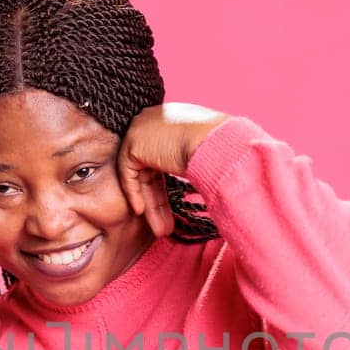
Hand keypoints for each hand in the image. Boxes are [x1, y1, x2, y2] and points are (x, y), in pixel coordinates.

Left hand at [117, 104, 230, 236]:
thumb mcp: (208, 154)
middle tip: (166, 225)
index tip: (170, 210)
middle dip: (158, 200)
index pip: (162, 158)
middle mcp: (155, 120)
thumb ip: (196, 162)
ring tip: (160, 230)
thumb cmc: (222, 148)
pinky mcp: (133, 141)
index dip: (164, 187)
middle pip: (151, 169)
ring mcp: (142, 128)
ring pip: (141, 173)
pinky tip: (141, 212)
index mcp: (173, 119)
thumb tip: (207, 177)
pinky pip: (127, 172)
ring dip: (150, 204)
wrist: (214, 141)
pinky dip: (134, 192)